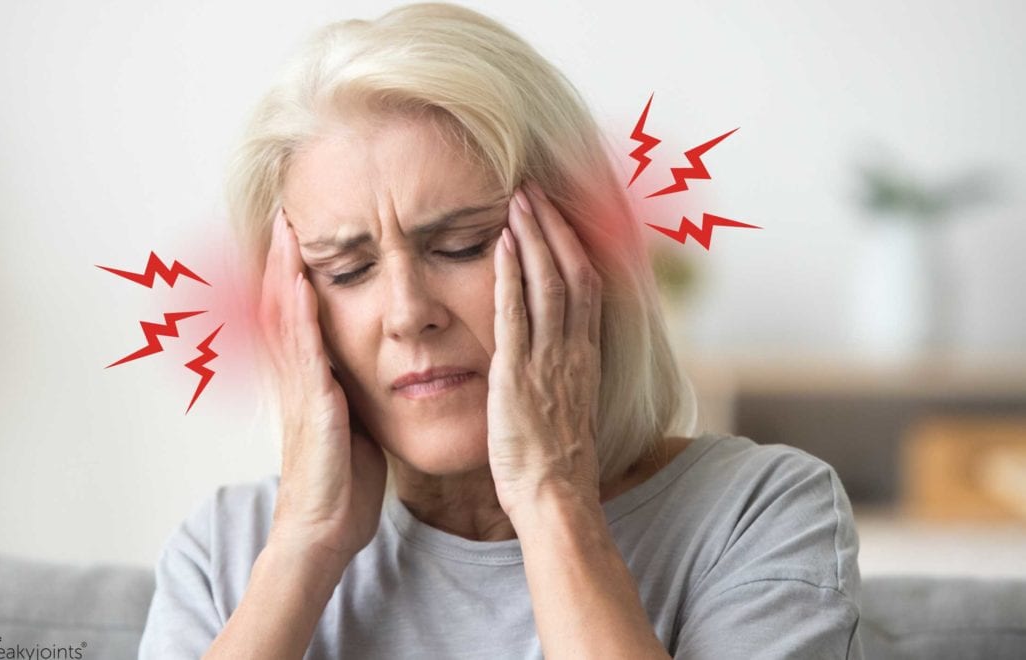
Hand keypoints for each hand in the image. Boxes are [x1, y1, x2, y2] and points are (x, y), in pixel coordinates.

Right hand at [257, 208, 387, 562]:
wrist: (324, 530)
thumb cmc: (343, 485)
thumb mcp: (352, 428)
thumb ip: (353, 396)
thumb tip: (368, 376)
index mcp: (312, 383)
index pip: (301, 317)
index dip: (298, 276)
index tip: (301, 238)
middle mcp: (299, 380)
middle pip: (285, 307)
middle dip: (284, 261)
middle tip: (284, 216)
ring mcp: (302, 392)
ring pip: (288, 320)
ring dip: (286, 274)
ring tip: (287, 232)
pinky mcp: (314, 408)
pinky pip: (305, 353)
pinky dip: (302, 316)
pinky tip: (304, 284)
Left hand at [488, 181, 603, 519]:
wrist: (555, 494)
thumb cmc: (556, 459)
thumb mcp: (568, 404)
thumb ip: (563, 370)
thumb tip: (556, 351)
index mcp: (586, 355)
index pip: (587, 284)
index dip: (573, 244)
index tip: (557, 214)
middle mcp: (573, 349)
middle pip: (573, 271)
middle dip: (553, 227)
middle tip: (535, 189)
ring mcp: (548, 359)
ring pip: (549, 282)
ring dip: (533, 237)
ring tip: (519, 200)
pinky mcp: (518, 373)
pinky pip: (515, 313)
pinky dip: (509, 274)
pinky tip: (500, 244)